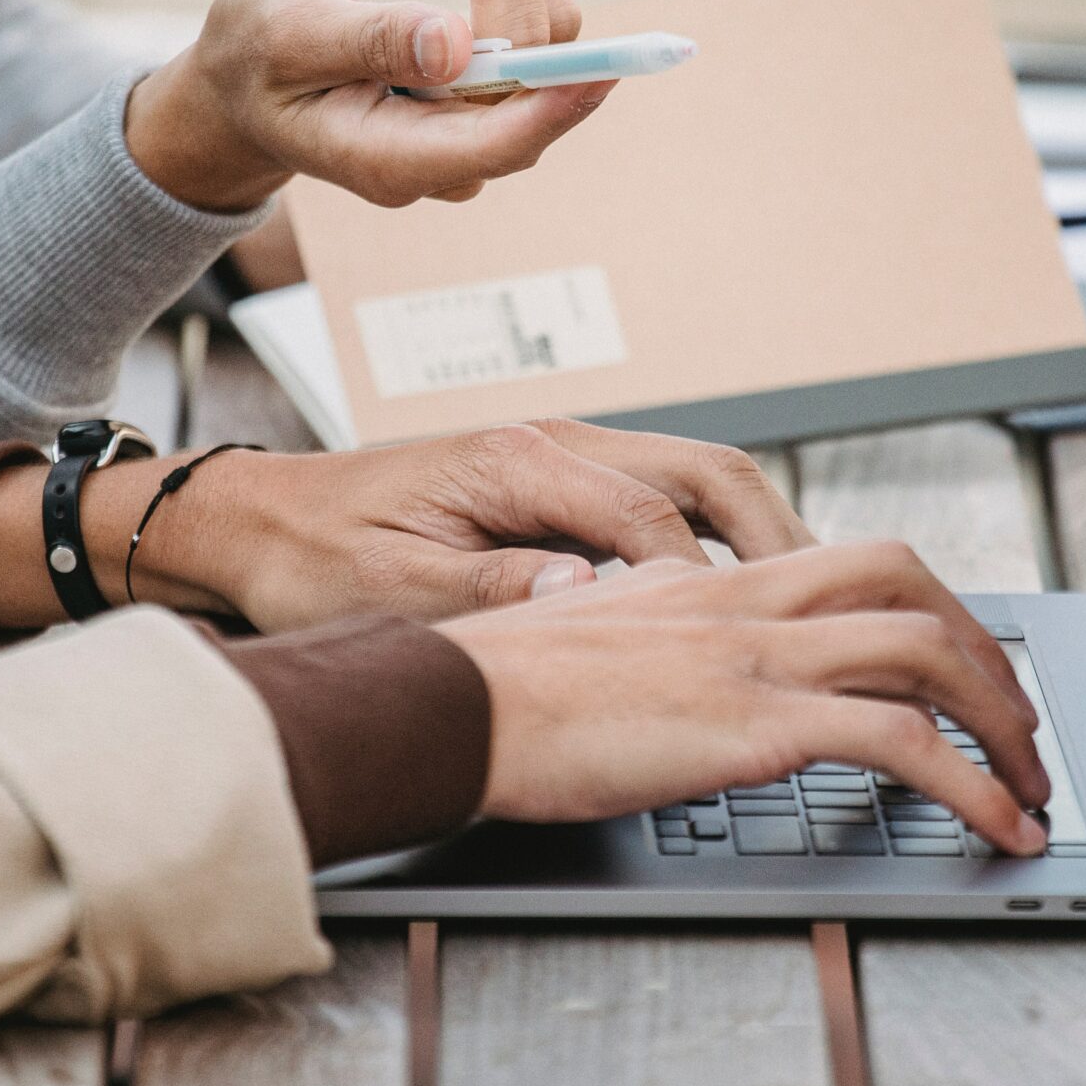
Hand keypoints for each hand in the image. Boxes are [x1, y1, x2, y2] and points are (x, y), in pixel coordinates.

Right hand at [123, 0, 599, 212]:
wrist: (245, 79)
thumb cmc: (254, 58)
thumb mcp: (286, 36)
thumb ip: (368, 42)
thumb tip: (453, 47)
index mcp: (392, 159)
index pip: (498, 141)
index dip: (554, 102)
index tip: (602, 67)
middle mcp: (449, 155)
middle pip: (529, 69)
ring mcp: (474, 127)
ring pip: (545, 42)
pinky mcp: (490, 91)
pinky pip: (534, 29)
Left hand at [132, 420, 817, 631]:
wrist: (252, 524)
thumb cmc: (311, 560)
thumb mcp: (394, 593)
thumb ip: (496, 591)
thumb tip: (590, 601)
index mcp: (518, 461)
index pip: (654, 517)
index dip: (708, 584)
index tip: (748, 641)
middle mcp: (553, 444)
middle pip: (708, 473)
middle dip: (780, 540)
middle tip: (833, 614)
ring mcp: (560, 458)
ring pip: (698, 479)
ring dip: (760, 536)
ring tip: (811, 606)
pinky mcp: (553, 485)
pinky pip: (664, 499)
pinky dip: (716, 542)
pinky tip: (737, 597)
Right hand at [439, 544, 1052, 854]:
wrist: (448, 704)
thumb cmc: (493, 688)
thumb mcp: (589, 637)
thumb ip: (648, 636)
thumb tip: (670, 665)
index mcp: (708, 585)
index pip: (852, 563)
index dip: (926, 609)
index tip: (957, 664)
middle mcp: (745, 605)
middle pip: (911, 585)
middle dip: (986, 653)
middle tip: (1017, 723)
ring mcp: (755, 658)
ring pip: (928, 653)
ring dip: (1003, 723)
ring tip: (1031, 789)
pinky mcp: (753, 725)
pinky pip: (901, 743)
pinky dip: (973, 785)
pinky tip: (996, 828)